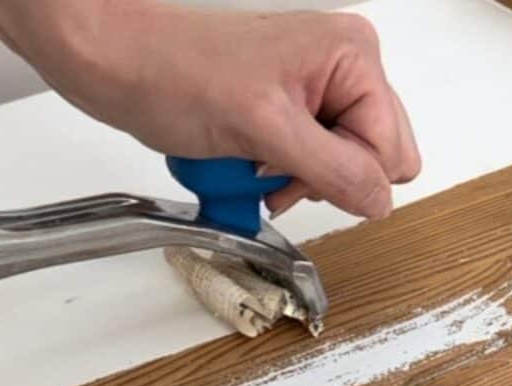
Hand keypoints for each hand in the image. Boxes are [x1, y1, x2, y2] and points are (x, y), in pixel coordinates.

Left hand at [0, 1, 419, 219]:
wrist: (121, 66)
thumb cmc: (178, 74)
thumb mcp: (265, 129)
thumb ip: (334, 169)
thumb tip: (380, 202)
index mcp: (354, 58)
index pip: (390, 151)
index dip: (345, 177)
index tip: (294, 168)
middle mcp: (343, 70)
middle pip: (369, 162)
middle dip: (322, 179)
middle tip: (273, 165)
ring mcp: (314, 92)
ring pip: (336, 173)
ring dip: (292, 182)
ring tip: (251, 163)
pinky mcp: (286, 114)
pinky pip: (303, 168)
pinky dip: (273, 178)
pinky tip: (245, 164)